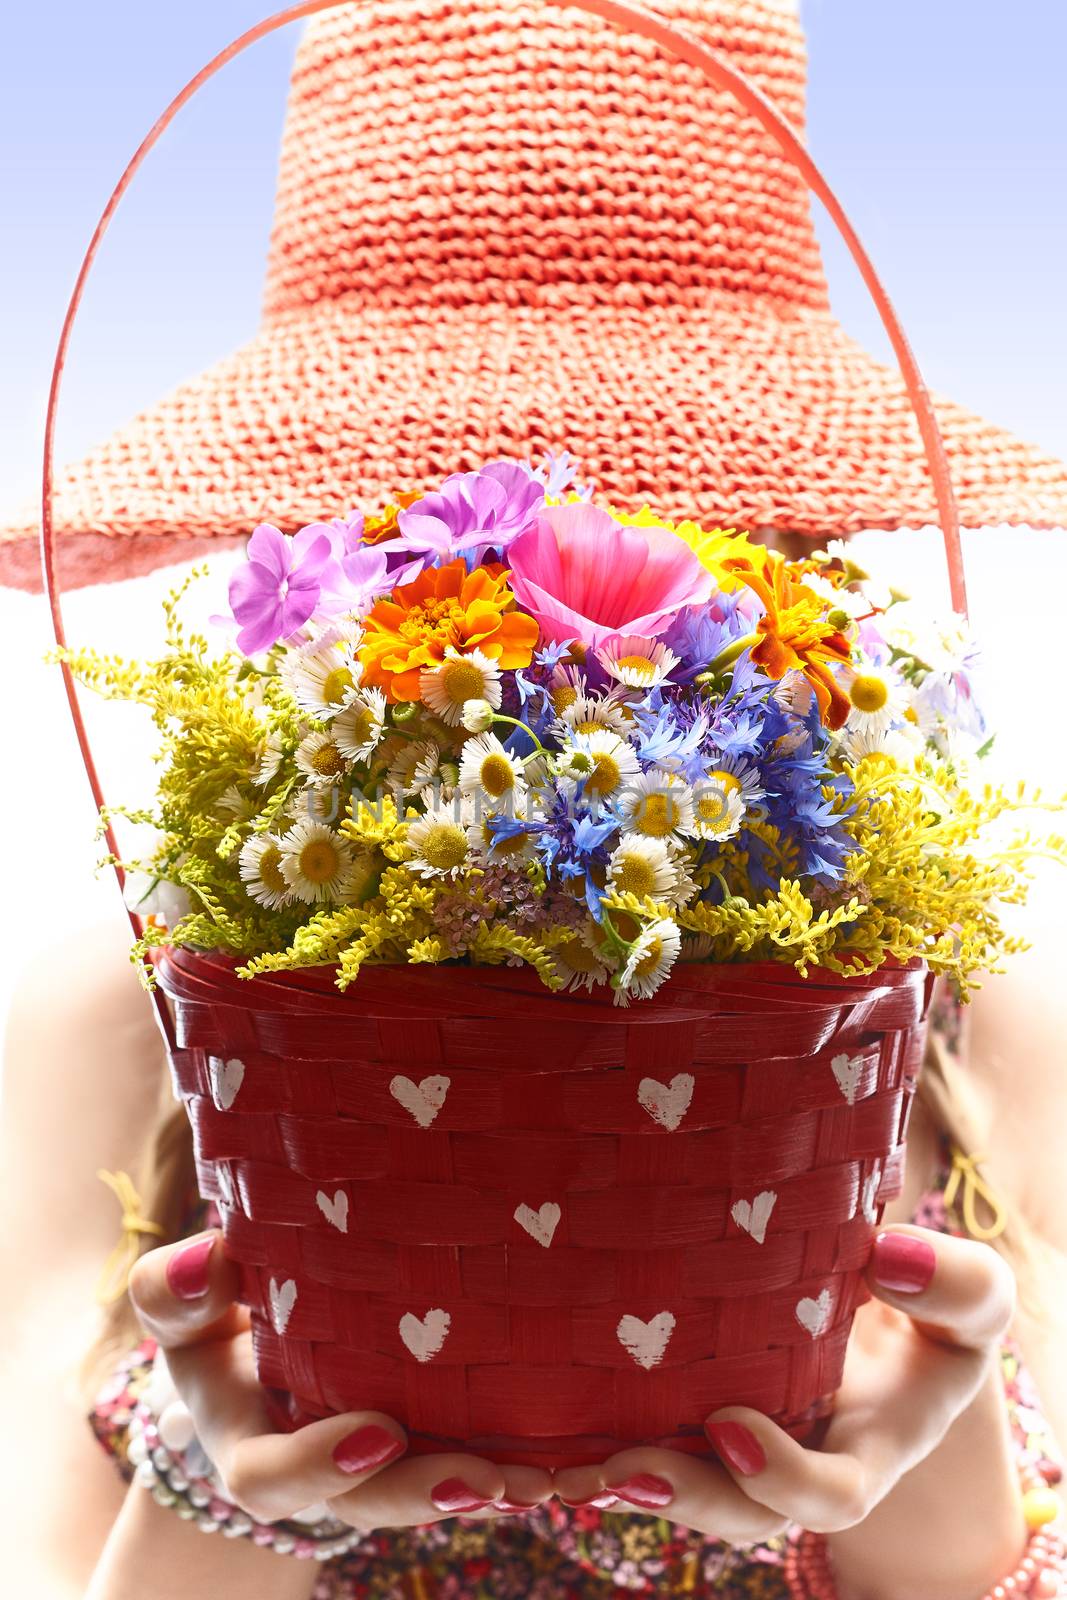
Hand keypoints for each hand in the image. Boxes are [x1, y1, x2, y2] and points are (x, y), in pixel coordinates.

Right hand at [128, 1230, 552, 1529]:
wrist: (265, 1335)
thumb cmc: (219, 1311)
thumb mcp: (185, 1306)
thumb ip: (178, 1291)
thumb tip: (203, 1262)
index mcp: (256, 1448)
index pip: (275, 1476)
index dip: (324, 1467)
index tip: (379, 1433)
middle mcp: (328, 1472)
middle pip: (375, 1500)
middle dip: (432, 1493)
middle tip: (491, 1480)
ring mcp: (388, 1462)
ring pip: (441, 1487)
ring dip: (500, 1485)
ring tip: (560, 1477)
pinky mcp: (441, 1436)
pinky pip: (485, 1456)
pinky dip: (537, 1457)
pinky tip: (595, 1450)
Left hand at [554, 1225, 1015, 1539]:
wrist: (884, 1310)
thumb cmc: (931, 1305)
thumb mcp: (971, 1299)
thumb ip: (956, 1285)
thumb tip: (890, 1254)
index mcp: (863, 1451)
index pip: (829, 1494)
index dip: (779, 1476)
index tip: (730, 1425)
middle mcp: (789, 1463)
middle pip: (733, 1511)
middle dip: (678, 1497)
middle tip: (619, 1469)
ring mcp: (731, 1443)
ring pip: (672, 1485)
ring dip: (615, 1479)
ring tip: (559, 1464)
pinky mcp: (682, 1408)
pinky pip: (633, 1437)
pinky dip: (581, 1442)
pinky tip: (524, 1427)